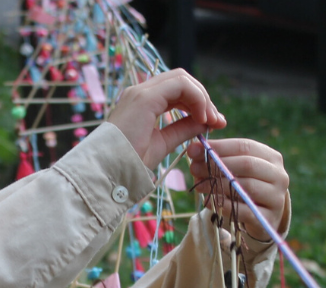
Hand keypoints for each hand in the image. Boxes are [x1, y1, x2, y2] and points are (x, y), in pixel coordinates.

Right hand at [106, 70, 226, 167]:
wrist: (109, 170)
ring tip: (210, 120)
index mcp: (143, 102)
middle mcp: (141, 92)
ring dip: (202, 98)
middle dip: (203, 98)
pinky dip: (197, 98)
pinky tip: (202, 117)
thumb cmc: (129, 162)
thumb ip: (182, 129)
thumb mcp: (163, 143)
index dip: (198, 103)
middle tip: (216, 121)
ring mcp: (142, 92)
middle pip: (182, 80)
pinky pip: (181, 85)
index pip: (177, 90)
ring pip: (182, 78)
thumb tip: (205, 122)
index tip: (212, 123)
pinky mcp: (146, 97)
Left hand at [188, 138, 287, 240]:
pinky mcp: (269, 218)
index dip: (219, 147)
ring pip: (246, 187)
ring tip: (199, 185)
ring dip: (218, 185)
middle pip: (247, 165)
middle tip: (194, 167)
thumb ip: (218, 158)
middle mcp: (279, 175)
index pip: (245, 146)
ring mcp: (276, 198)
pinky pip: (244, 210)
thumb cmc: (245, 186)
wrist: (261, 216)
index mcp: (271, 158)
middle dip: (217, 165)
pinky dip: (224, 205)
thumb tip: (194, 148)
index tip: (195, 149)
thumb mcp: (236, 170)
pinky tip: (208, 201)